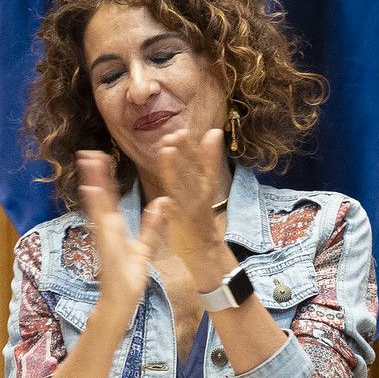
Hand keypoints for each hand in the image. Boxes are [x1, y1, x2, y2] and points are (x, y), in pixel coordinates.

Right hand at [79, 153, 167, 314]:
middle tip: (88, 152)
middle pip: (100, 195)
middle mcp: (106, 227)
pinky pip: (100, 221)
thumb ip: (152, 224)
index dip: (106, 178)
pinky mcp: (105, 243)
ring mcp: (103, 234)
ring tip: (89, 162)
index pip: (110, 197)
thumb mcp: (145, 246)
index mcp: (114, 227)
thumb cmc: (129, 277)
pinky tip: (92, 190)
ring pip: (97, 203)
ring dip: (93, 182)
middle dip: (95, 174)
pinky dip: (95, 205)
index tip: (101, 158)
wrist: (122, 300)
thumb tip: (162, 202)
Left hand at [151, 126, 228, 266]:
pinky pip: (175, 213)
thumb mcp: (207, 183)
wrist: (204, 247)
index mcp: (205, 183)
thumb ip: (207, 159)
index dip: (192, 148)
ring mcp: (190, 208)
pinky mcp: (180, 223)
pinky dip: (170, 205)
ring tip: (167, 152)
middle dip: (183, 153)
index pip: (200, 162)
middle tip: (173, 135)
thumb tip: (214, 132)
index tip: (182, 131)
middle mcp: (200, 194)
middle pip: (191, 171)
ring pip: (182, 187)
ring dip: (175, 170)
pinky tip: (164, 197)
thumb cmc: (200, 212)